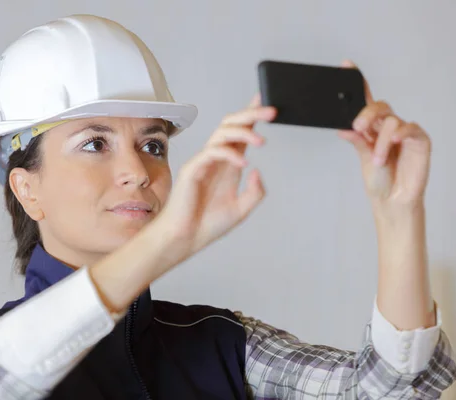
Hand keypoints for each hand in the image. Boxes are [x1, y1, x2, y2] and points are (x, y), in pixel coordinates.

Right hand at [154, 94, 275, 262]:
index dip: (252, 116)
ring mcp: (203, 162)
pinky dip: (229, 154)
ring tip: (261, 140)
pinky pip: (212, 152)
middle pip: (232, 125)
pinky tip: (242, 163)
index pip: (240, 134)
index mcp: (228, 165)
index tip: (266, 104)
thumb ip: (254, 192)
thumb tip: (257, 170)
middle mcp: (216, 159)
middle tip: (271, 111)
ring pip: (222, 133)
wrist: (185, 239)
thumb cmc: (206, 224)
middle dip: (251, 114)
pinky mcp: (193, 169)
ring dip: (244, 132)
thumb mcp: (240, 209)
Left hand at [337, 60, 430, 214]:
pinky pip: (410, 128)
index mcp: (372, 128)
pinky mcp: (419, 141)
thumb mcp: (363, 158)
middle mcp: (388, 126)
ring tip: (378, 159)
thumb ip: (357, 141)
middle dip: (367, 114)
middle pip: (379, 106)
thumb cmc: (379, 180)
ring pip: (391, 121)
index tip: (346, 64)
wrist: (392, 201)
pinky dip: (401, 133)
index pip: (364, 100)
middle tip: (358, 128)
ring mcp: (404, 132)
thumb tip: (343, 127)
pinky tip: (395, 140)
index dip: (357, 82)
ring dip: (381, 141)